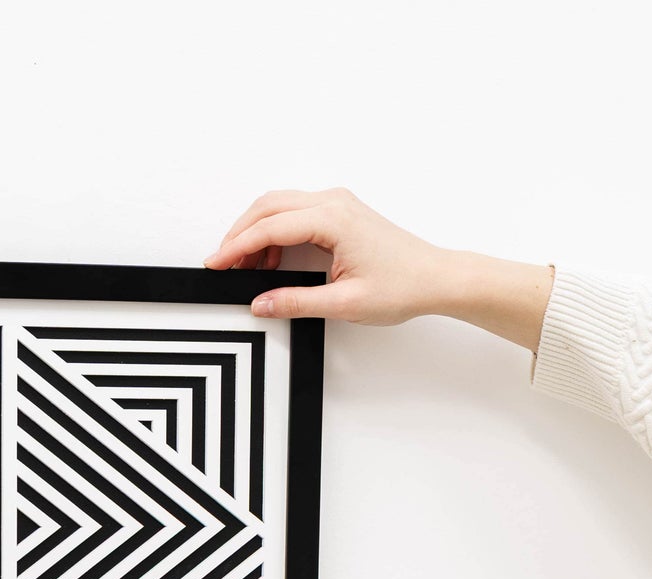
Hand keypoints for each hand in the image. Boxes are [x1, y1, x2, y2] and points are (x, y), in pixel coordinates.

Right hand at [205, 188, 552, 350]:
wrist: (436, 278)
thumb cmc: (402, 285)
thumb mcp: (343, 303)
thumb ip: (296, 302)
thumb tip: (260, 303)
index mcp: (333, 219)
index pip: (269, 226)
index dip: (237, 247)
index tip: (215, 264)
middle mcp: (334, 202)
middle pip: (268, 206)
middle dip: (239, 233)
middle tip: (221, 263)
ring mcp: (338, 204)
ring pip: (279, 205)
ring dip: (256, 231)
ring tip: (244, 267)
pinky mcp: (341, 212)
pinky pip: (296, 212)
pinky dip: (274, 231)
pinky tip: (270, 259)